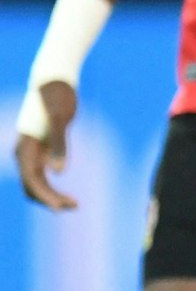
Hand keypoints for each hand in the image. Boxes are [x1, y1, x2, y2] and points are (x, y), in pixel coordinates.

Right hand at [14, 80, 79, 211]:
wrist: (54, 82)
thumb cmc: (58, 97)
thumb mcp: (61, 119)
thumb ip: (60, 144)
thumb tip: (59, 172)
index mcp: (26, 147)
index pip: (31, 179)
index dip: (44, 196)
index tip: (59, 208)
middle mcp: (24, 153)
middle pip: (32, 185)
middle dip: (50, 199)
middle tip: (75, 207)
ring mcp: (31, 153)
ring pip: (36, 183)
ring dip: (51, 196)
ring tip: (75, 205)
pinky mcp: (40, 151)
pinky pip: (42, 176)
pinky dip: (52, 188)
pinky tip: (67, 195)